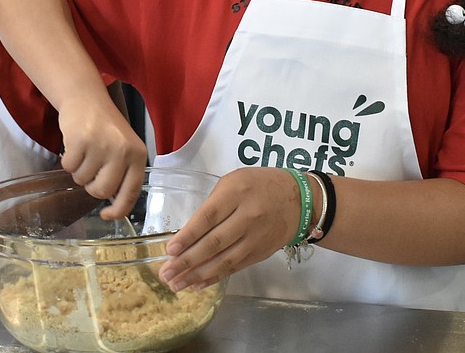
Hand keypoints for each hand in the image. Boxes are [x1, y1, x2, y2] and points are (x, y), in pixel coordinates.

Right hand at [57, 95, 146, 220]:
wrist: (87, 99)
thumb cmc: (105, 128)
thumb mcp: (124, 148)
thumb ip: (123, 173)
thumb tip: (114, 204)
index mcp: (138, 156)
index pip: (130, 192)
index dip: (118, 210)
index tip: (106, 215)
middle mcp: (123, 151)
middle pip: (101, 191)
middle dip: (91, 186)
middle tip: (91, 169)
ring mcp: (102, 146)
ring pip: (82, 180)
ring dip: (78, 170)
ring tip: (84, 151)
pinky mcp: (80, 141)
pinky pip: (68, 167)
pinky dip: (67, 160)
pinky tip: (74, 145)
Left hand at [159, 168, 297, 291]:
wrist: (298, 200)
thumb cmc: (260, 185)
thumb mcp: (234, 181)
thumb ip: (213, 204)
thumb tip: (189, 233)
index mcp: (236, 193)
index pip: (208, 218)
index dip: (188, 236)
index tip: (170, 250)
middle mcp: (247, 217)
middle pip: (213, 243)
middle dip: (187, 261)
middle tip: (166, 274)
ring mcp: (255, 238)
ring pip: (223, 260)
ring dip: (197, 275)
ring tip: (176, 284)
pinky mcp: (260, 253)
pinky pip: (234, 268)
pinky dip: (215, 277)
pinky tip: (197, 284)